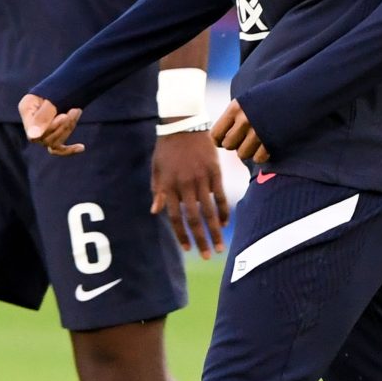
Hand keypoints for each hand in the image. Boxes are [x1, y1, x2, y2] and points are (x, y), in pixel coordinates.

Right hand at [18, 93, 83, 155]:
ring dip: (68, 128)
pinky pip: (58, 149)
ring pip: (53, 142)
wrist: (69, 83)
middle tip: (74, 110)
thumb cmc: (60, 87)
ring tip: (76, 110)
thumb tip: (33, 137)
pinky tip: (81, 147)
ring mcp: (42, 131)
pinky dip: (70, 149)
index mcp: (26, 110)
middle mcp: (31, 124)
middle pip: (44, 138)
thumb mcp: (52, 99)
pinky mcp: (54, 135)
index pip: (33, 131)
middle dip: (62, 126)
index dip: (50, 128)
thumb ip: (42, 117)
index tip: (64, 116)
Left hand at [151, 129, 230, 256]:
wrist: (183, 124)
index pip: (175, 218)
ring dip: (215, 231)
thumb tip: (155, 212)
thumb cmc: (166, 148)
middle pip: (194, 219)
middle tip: (208, 256)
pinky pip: (220, 196)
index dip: (182, 235)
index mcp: (169, 186)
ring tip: (220, 247)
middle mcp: (185, 186)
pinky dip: (223, 210)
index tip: (187, 249)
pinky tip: (225, 223)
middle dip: (201, 240)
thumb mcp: (156, 169)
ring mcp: (201, 179)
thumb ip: (157, 191)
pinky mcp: (214, 172)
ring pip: (209, 211)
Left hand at [211, 99, 270, 164]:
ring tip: (256, 143)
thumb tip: (223, 136)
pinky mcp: (271, 141)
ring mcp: (258, 132)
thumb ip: (235, 115)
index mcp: (236, 108)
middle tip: (245, 140)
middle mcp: (244, 120)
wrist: (299, 94)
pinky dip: (262, 155)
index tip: (223, 141)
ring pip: (242, 154)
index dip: (219, 140)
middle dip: (236, 145)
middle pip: (229, 145)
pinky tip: (266, 146)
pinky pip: (258, 158)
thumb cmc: (274, 96)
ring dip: (249, 151)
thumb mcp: (249, 99)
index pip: (216, 133)